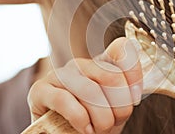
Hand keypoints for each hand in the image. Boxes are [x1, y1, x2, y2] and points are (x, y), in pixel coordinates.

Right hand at [27, 37, 142, 133]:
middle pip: (112, 76)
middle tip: (114, 122)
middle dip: (120, 107)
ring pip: (91, 90)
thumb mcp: (117, 107)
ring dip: (101, 118)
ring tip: (98, 130)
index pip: (122, 49)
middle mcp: (81, 64)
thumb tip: (134, 92)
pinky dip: (79, 119)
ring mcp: (60, 74)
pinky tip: (84, 128)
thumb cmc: (94, 122)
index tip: (134, 99)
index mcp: (101, 64)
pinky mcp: (40, 89)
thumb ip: (126, 93)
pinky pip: (64, 99)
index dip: (134, 74)